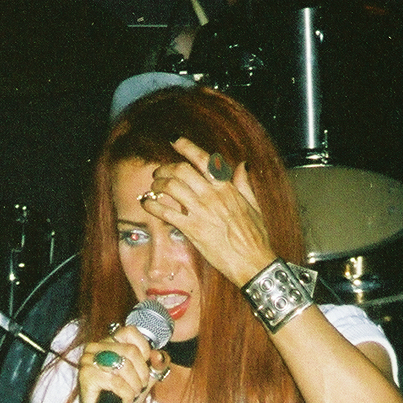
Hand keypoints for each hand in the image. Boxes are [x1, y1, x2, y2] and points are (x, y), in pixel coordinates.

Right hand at [76, 324, 166, 402]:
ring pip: (124, 365)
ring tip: (130, 395)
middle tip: (138, 388)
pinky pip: (116, 381)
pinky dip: (126, 394)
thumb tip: (160, 355)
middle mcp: (95, 348)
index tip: (144, 369)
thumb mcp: (144, 379)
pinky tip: (123, 401)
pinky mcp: (86, 376)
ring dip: (134, 386)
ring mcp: (88, 360)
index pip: (130, 332)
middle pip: (130, 350)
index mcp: (108, 343)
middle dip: (142, 374)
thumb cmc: (122, 399)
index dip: (144, 350)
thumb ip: (154, 365)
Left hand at [143, 138, 274, 287]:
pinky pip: (166, 212)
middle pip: (181, 170)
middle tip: (159, 173)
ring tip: (153, 188)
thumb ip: (244, 183)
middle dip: (165, 168)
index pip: (203, 159)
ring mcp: (201, 212)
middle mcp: (212, 195)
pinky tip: (146, 204)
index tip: (174, 140)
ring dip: (157, 184)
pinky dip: (152, 205)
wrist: (253, 262)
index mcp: (227, 187)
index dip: (186, 146)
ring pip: (171, 187)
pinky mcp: (192, 229)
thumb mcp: (254, 206)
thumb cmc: (256, 236)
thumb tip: (241, 164)